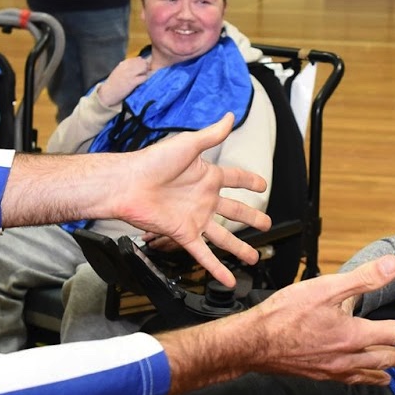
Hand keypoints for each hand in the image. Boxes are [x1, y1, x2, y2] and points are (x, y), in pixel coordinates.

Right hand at [97, 56, 151, 106]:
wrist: (107, 93)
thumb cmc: (114, 83)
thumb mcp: (119, 70)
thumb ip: (128, 65)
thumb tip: (140, 59)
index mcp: (123, 63)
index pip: (138, 59)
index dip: (142, 64)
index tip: (141, 69)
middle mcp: (126, 67)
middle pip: (142, 62)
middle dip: (146, 67)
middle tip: (144, 74)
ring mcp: (129, 74)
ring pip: (144, 68)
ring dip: (145, 73)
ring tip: (142, 78)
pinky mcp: (132, 82)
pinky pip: (143, 77)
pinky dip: (144, 79)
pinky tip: (141, 83)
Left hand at [110, 114, 269, 283]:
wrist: (127, 184)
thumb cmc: (151, 162)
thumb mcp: (188, 144)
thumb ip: (212, 134)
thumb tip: (231, 116)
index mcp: (207, 176)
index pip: (235, 179)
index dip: (250, 181)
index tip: (262, 184)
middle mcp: (203, 199)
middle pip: (234, 210)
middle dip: (251, 217)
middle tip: (266, 223)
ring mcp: (195, 218)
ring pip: (224, 236)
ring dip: (239, 247)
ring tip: (253, 257)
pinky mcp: (183, 234)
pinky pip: (204, 254)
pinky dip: (216, 268)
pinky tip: (228, 279)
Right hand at [161, 256, 394, 394]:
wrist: (254, 343)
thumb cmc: (286, 313)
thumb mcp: (326, 288)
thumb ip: (362, 279)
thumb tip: (394, 265)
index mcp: (354, 335)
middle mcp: (348, 357)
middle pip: (386, 359)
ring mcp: (333, 369)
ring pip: (367, 373)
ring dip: (385, 372)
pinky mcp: (318, 375)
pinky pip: (347, 380)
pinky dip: (361, 379)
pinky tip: (357, 378)